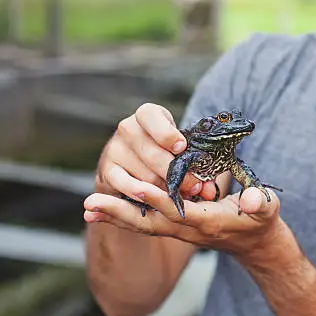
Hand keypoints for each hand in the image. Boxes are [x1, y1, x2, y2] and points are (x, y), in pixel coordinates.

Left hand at [84, 182, 283, 256]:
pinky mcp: (175, 226)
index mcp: (208, 221)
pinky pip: (145, 222)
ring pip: (143, 223)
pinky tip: (101, 211)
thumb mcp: (266, 208)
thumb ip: (258, 203)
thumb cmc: (260, 219)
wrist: (254, 242)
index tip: (135, 185)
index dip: (157, 198)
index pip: (178, 211)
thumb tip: (251, 200)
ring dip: (115, 215)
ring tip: (87, 207)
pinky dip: (123, 216)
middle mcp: (188, 229)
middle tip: (90, 205)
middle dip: (120, 213)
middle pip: (150, 222)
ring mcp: (179, 230)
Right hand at [91, 103, 216, 205]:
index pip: (151, 117)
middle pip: (153, 153)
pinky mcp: (107, 171)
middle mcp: (127, 128)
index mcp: (147, 114)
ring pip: (145, 175)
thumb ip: (195, 165)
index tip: (181, 147)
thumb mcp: (179, 150)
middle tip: (195, 187)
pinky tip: (159, 201)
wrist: (132, 164)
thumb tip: (208, 189)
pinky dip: (146, 196)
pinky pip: (128, 187)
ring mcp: (114, 150)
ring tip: (182, 196)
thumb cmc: (164, 152)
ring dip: (165, 189)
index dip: (167, 134)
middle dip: (177, 173)